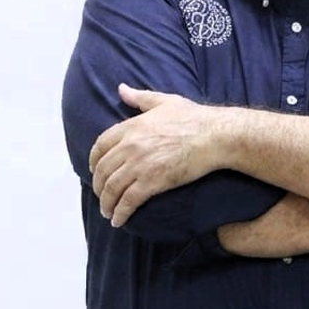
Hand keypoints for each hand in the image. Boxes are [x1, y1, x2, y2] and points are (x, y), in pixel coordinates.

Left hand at [89, 84, 219, 226]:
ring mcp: (140, 165)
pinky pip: (128, 200)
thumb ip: (140, 97)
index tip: (95, 171)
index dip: (93, 161)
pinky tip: (118, 220)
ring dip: (106, 203)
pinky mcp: (153, 181)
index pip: (99, 146)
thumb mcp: (165, 101)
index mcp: (131, 127)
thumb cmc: (194, 117)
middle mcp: (130, 146)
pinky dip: (120, 212)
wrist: (215, 135)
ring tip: (108, 212)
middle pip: (102, 170)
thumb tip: (121, 89)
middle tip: (102, 196)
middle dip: (98, 187)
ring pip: (112, 188)